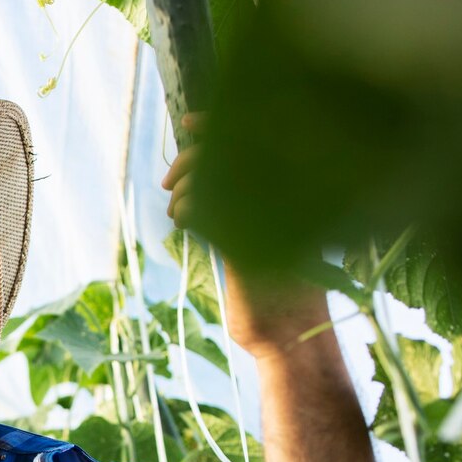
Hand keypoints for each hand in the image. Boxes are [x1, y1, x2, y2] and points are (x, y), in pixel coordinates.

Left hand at [161, 113, 331, 359]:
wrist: (290, 339)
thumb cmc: (276, 297)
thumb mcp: (262, 246)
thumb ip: (245, 213)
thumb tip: (211, 186)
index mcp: (291, 195)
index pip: (252, 142)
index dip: (217, 126)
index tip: (189, 123)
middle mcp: (283, 199)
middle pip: (228, 153)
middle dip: (189, 160)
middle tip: (169, 181)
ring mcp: (268, 219)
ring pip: (214, 178)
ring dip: (184, 188)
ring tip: (177, 209)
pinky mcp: (246, 245)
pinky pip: (208, 208)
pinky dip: (188, 208)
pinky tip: (183, 221)